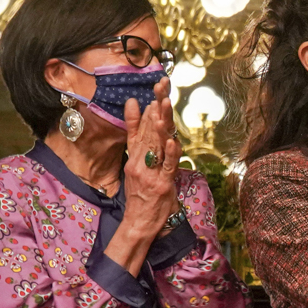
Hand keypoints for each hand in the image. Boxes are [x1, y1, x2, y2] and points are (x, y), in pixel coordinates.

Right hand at [120, 97, 181, 239]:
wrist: (138, 223)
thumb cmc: (140, 194)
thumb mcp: (134, 164)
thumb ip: (135, 136)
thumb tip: (136, 109)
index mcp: (135, 156)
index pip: (143, 126)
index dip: (151, 105)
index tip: (158, 87)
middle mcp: (141, 161)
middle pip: (150, 129)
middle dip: (158, 106)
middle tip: (162, 84)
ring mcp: (151, 172)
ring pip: (157, 144)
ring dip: (162, 123)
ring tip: (164, 103)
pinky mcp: (162, 184)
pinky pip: (167, 166)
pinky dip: (170, 153)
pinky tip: (173, 140)